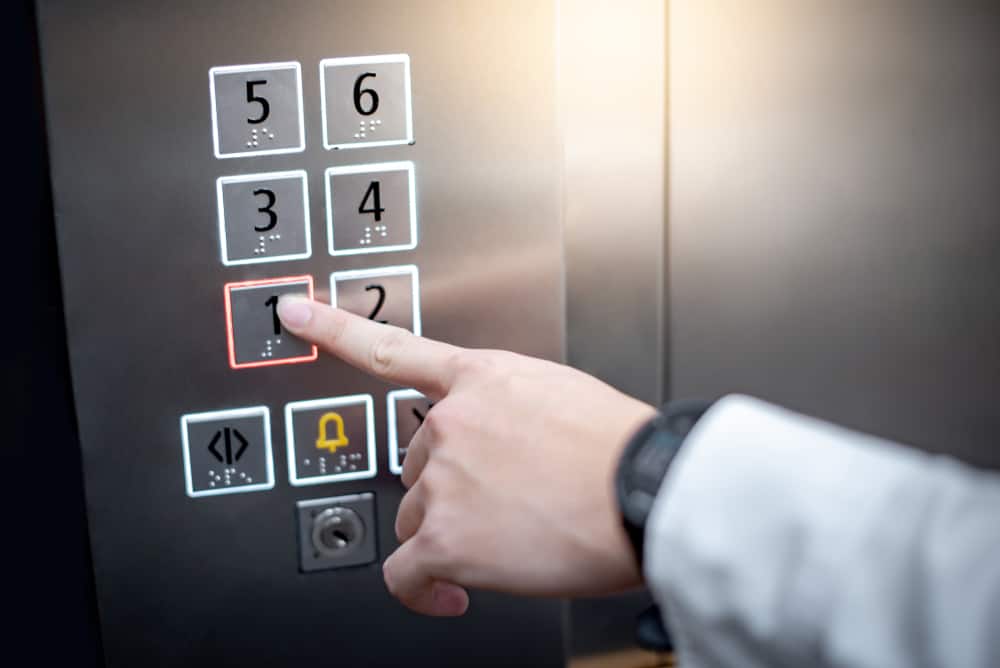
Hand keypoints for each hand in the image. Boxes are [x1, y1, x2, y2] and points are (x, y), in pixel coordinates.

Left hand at [278, 297, 655, 615]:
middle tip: (502, 503)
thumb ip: (513, 410)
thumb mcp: (564, 397)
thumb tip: (503, 446)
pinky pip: (405, 572)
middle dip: (449, 486)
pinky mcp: (446, 537)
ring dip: (450, 533)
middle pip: (415, 464)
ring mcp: (443, 478)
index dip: (332, 330)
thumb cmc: (622, 450)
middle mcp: (451, 421)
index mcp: (481, 379)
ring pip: (416, 517)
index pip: (390, 350)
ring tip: (508, 539)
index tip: (294, 313)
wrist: (647, 489)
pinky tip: (448, 593)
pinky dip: (424, 589)